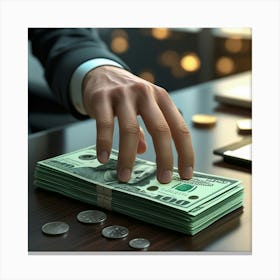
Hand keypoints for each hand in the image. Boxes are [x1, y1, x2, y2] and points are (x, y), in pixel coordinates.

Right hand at [82, 65, 193, 182]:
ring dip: (128, 157)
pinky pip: (105, 124)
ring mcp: (124, 94)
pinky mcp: (102, 97)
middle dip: (164, 158)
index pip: (180, 128)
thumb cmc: (127, 96)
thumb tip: (143, 151)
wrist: (101, 72)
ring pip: (131, 129)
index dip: (185, 153)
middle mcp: (146, 94)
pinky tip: (103, 159)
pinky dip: (104, 143)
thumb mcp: (143, 107)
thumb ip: (146, 128)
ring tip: (125, 176)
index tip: (185, 175)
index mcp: (162, 98)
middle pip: (161, 129)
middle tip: (162, 180)